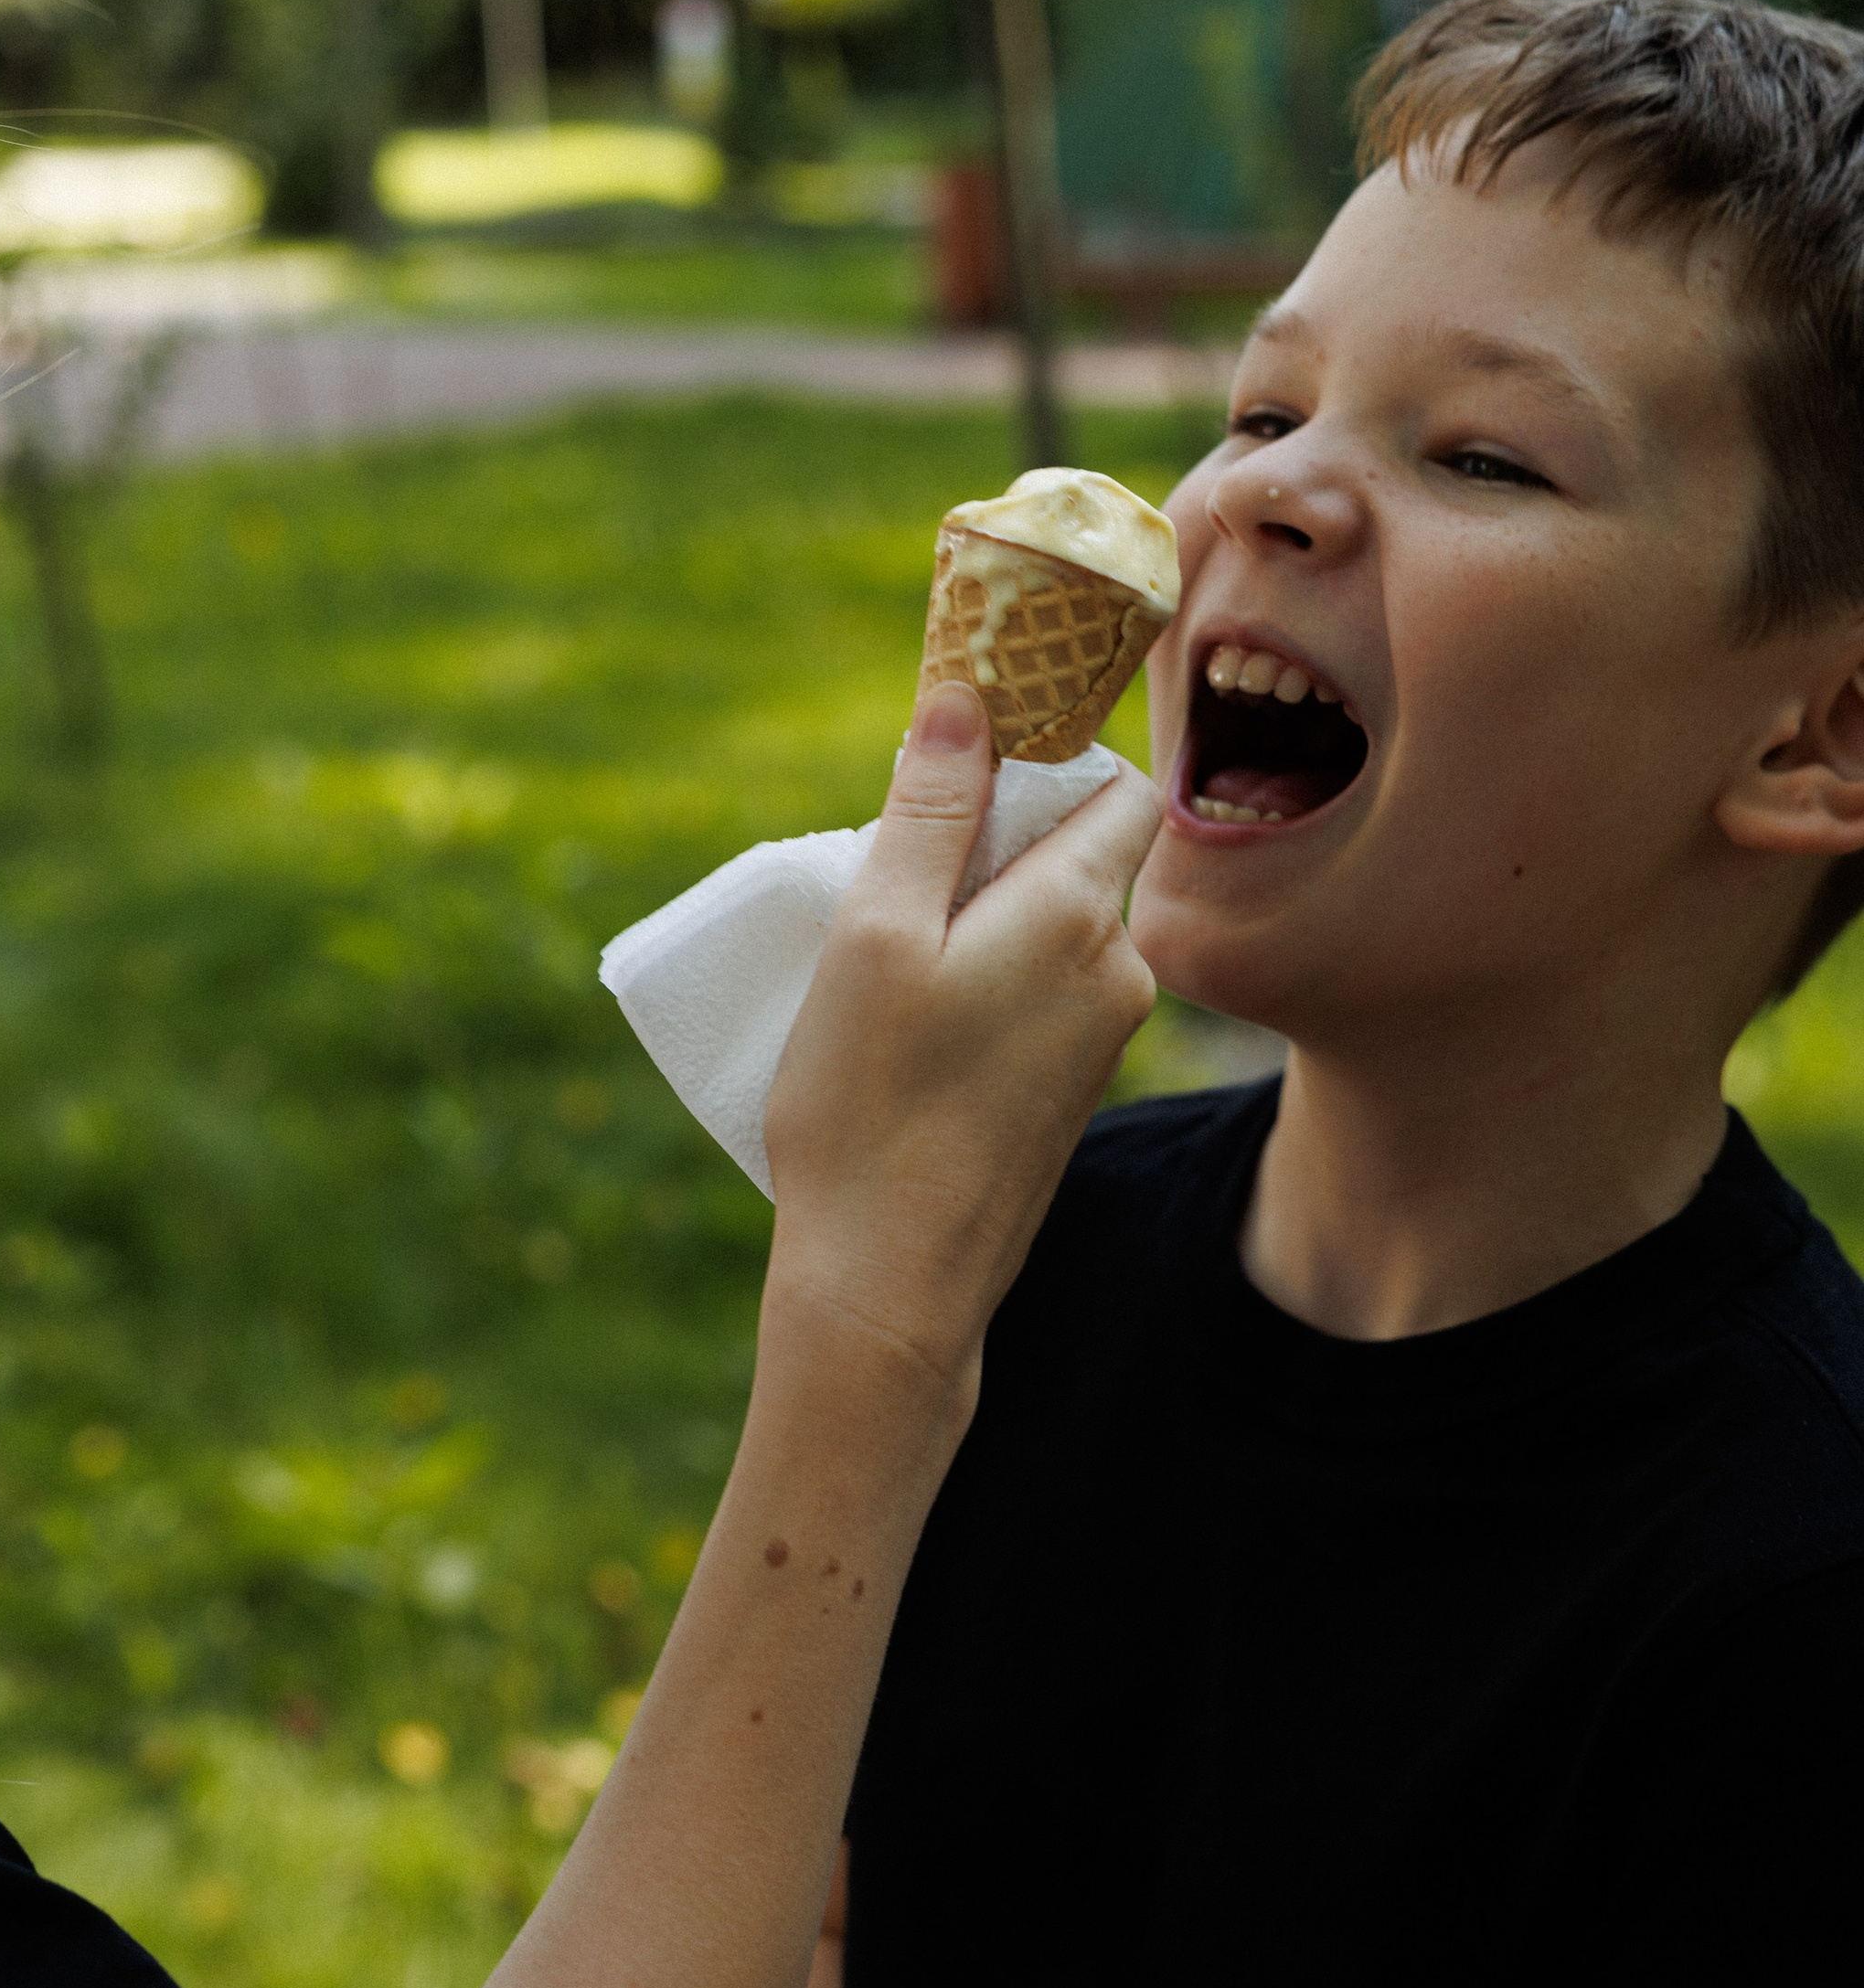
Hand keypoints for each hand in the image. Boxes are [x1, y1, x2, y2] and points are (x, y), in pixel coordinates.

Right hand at [763, 684, 1160, 1402]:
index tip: (963, 758)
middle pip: (1077, 853)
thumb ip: (928, 813)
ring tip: (886, 964)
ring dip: (979, 915)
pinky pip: (1041, 991)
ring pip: (1052, 927)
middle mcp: (1118, 971)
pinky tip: (910, 1027)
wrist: (891, 1289)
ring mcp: (1101, 1039)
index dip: (1048, 751)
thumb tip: (966, 698)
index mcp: (1080, 915)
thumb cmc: (868, 1108)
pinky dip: (985, 978)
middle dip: (993, 841)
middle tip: (890, 875)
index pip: (1114, 782)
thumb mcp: (874, 936)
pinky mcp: (1071, 1092)